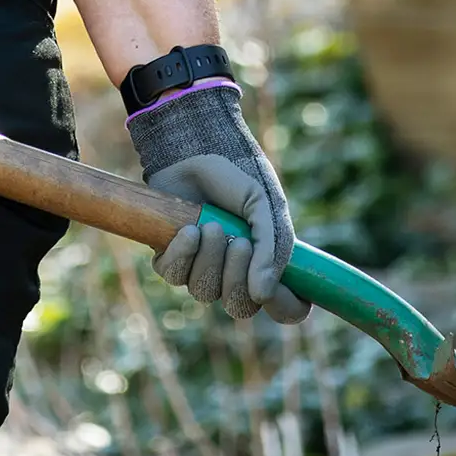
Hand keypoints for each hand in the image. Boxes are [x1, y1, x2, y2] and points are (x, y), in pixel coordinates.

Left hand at [128, 80, 310, 322]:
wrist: (193, 147)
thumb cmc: (235, 174)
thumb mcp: (263, 205)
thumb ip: (271, 247)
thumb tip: (262, 294)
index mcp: (266, 262)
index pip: (285, 307)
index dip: (285, 306)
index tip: (279, 289)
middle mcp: (234, 272)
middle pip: (240, 307)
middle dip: (237, 277)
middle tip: (238, 242)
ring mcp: (201, 266)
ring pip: (204, 293)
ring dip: (209, 260)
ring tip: (210, 225)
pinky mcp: (170, 255)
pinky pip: (173, 276)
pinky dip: (182, 254)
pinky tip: (188, 230)